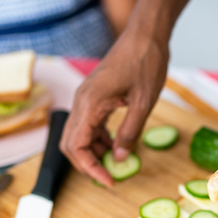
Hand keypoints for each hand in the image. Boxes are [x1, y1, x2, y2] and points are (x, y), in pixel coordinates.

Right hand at [60, 31, 168, 185]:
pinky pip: (89, 124)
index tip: (109, 181)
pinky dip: (98, 138)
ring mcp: (86, 98)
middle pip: (71, 144)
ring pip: (78, 135)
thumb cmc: (146, 63)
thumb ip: (129, 133)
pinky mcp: (94, 96)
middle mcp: (81, 101)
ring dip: (93, 152)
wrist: (145, 36)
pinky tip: (115, 145)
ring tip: (116, 163)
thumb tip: (118, 158)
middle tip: (109, 177)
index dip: (90, 168)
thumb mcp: (143, 103)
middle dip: (87, 164)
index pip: (77, 146)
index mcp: (89, 103)